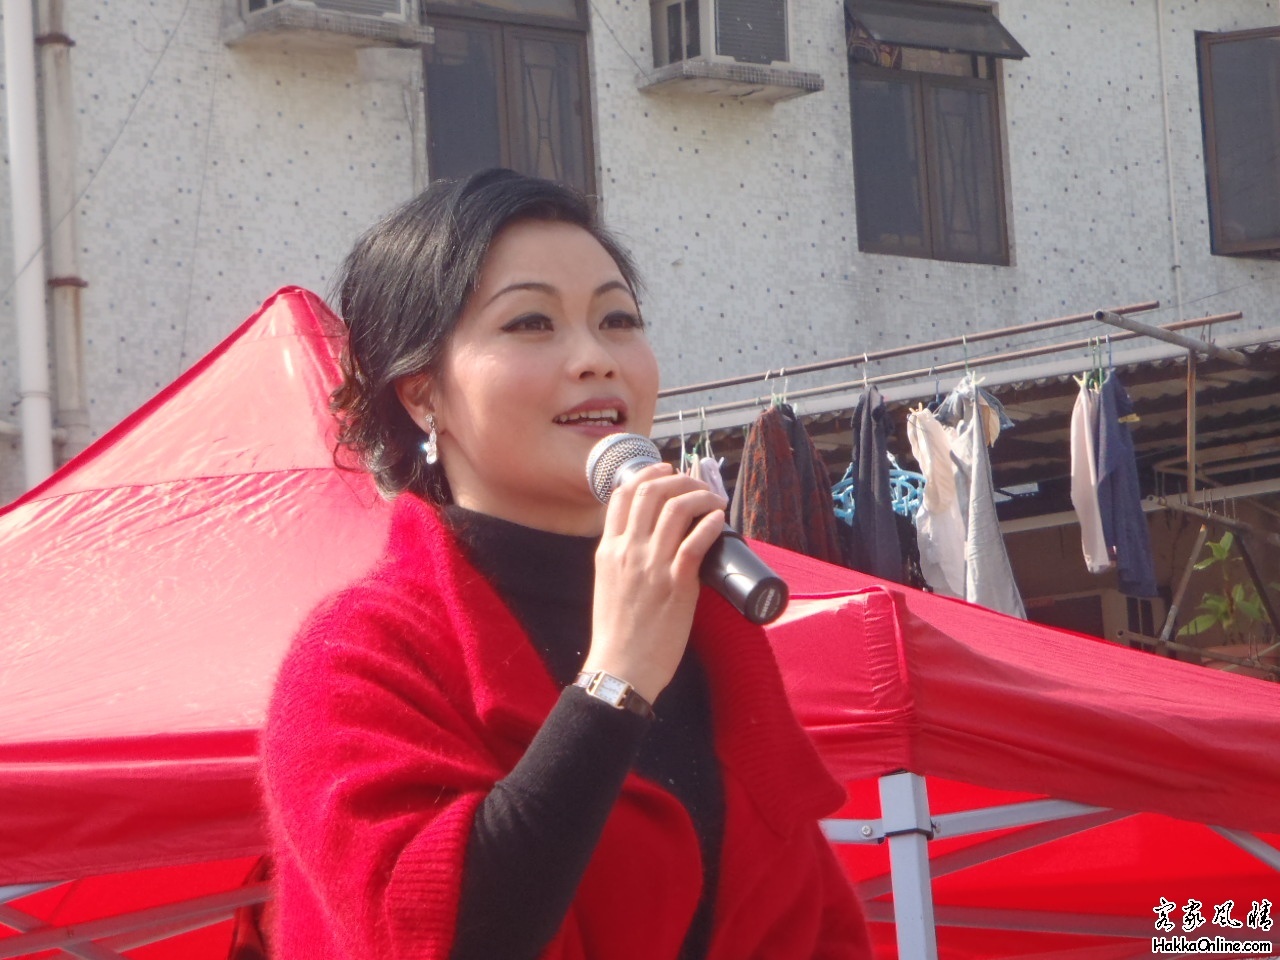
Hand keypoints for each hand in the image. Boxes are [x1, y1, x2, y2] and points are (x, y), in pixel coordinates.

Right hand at [581, 462, 727, 703]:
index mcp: (608, 550)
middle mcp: (628, 550)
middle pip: (651, 492)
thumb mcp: (608, 584)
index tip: (665, 470)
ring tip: (714, 499)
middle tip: (696, 482)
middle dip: (678, 478)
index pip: (621, 496)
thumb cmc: (617, 632)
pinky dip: (711, 523)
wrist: (621, 667)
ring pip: (677, 508)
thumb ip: (622, 559)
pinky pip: (697, 540)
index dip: (646, 474)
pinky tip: (719, 519)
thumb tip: (646, 541)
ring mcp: (652, 565)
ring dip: (700, 495)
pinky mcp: (676, 583)